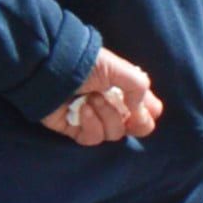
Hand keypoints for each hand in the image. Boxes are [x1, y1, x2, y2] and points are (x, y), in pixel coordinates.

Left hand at [42, 49, 163, 146]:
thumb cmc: (86, 63)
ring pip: (115, 134)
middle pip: (137, 129)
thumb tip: (138, 110)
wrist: (52, 68)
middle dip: (130, 119)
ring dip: (106, 115)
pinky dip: (90, 124)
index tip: (138, 106)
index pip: (150, 112)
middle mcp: (114, 107)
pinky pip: (93, 138)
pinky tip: (81, 108)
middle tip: (119, 105)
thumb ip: (139, 87)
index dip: (148, 114)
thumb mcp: (119, 68)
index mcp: (127, 91)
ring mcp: (96, 120)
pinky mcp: (77, 129)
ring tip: (91, 98)